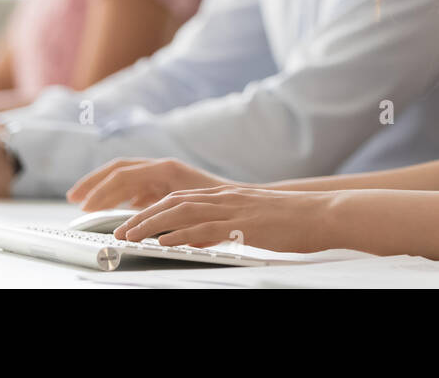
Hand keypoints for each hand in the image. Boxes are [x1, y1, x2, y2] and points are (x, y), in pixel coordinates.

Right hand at [66, 157, 237, 210]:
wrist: (246, 199)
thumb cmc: (222, 202)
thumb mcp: (191, 208)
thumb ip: (163, 212)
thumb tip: (138, 221)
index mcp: (166, 168)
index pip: (124, 174)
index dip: (101, 189)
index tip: (85, 205)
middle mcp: (163, 168)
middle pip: (120, 170)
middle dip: (95, 183)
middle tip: (75, 199)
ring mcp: (164, 175)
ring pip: (126, 178)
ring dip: (105, 190)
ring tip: (86, 205)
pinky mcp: (167, 185)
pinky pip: (137, 188)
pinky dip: (120, 197)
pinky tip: (114, 211)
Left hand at [113, 186, 335, 252]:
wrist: (320, 213)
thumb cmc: (292, 220)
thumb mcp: (251, 218)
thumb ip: (223, 225)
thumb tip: (197, 238)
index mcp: (226, 195)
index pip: (179, 198)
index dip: (150, 208)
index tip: (129, 221)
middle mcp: (224, 197)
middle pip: (173, 201)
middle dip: (141, 215)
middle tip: (117, 230)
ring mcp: (233, 209)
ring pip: (182, 211)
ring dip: (151, 224)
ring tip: (129, 236)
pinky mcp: (243, 224)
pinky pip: (205, 228)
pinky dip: (181, 234)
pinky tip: (165, 242)